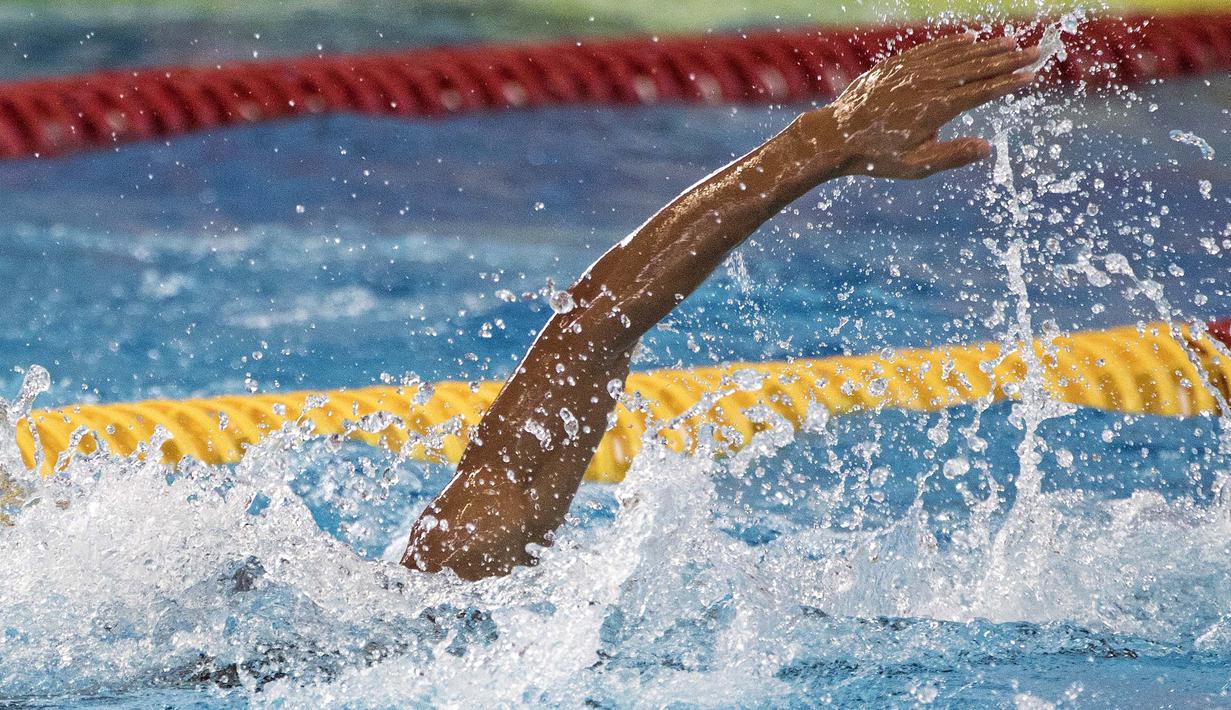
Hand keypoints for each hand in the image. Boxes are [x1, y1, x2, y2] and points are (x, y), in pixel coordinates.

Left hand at [821, 33, 1039, 178]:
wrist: (836, 135)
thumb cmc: (877, 156)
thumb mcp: (917, 165)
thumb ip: (954, 155)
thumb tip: (988, 148)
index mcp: (938, 107)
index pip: (984, 91)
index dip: (1009, 83)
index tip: (1032, 76)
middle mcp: (929, 83)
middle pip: (977, 66)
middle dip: (1009, 59)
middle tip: (1036, 51)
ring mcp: (912, 70)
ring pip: (957, 54)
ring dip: (986, 48)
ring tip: (1010, 43)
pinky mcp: (897, 65)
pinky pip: (932, 49)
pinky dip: (953, 43)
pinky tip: (970, 39)